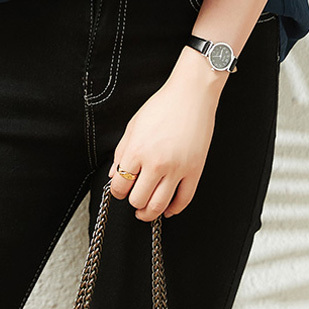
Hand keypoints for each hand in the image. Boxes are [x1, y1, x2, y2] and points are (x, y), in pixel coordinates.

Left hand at [106, 52, 219, 221]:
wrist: (191, 95)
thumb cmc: (163, 105)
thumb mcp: (134, 125)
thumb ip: (121, 152)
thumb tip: (114, 175)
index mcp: (138, 150)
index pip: (120, 185)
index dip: (118, 192)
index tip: (120, 190)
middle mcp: (156, 163)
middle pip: (138, 200)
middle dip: (133, 202)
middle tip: (133, 198)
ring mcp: (177, 169)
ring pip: (159, 205)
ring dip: (149, 212)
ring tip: (146, 210)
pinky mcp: (195, 170)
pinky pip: (183, 200)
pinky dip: (173, 209)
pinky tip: (168, 208)